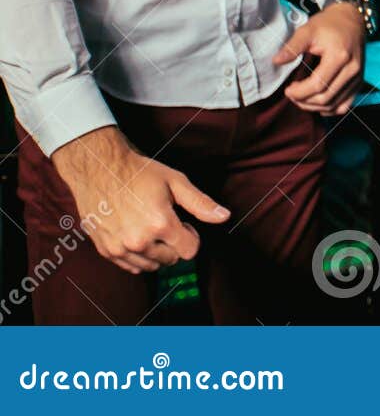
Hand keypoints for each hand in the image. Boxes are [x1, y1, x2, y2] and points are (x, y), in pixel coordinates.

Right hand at [51, 126, 228, 273]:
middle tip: (166, 222)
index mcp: (160, 224)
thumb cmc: (139, 172)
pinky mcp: (105, 250)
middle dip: (175, 244)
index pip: (189, 251)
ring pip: (151, 266)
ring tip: (150, 227)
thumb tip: (224, 217)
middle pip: (171, 259)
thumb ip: (200, 203)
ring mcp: (120, 248)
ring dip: (157, 252)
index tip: (184, 223)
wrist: (99, 169)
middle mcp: (139, 241)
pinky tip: (136, 235)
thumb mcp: (175, 182)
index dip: (191, 236)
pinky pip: (131, 267)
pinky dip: (139, 257)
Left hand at [274, 0, 365, 115]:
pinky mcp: (359, 82)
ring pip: (334, 106)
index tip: (287, 89)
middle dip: (304, 101)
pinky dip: (330, 109)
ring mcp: (358, 77)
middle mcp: (352, 69)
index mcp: (340, 56)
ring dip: (314, 106)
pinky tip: (317, 102)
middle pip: (326, 98)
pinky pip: (345, 106)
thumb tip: (276, 62)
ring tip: (301, 97)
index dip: (299, 93)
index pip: (317, 85)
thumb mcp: (307, 30)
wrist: (351, 19)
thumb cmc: (328, 24)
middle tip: (292, 93)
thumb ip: (291, 47)